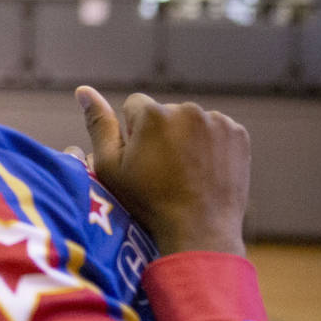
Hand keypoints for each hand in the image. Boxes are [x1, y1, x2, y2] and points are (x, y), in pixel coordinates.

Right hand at [75, 86, 249, 256]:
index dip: (134, 134)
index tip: (142, 161)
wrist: (199, 231)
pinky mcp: (237, 134)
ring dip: (186, 138)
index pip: (134, 106)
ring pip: (191, 121)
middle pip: (165, 113)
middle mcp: (187, 109)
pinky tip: (205, 170)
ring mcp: (216, 121)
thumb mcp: (111, 168)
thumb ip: (98, 124)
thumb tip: (83, 89)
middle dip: (162, 133)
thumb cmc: (148, 202)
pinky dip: (211, 146)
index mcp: (153, 113)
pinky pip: (216, 131)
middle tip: (164, 171)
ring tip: (186, 173)